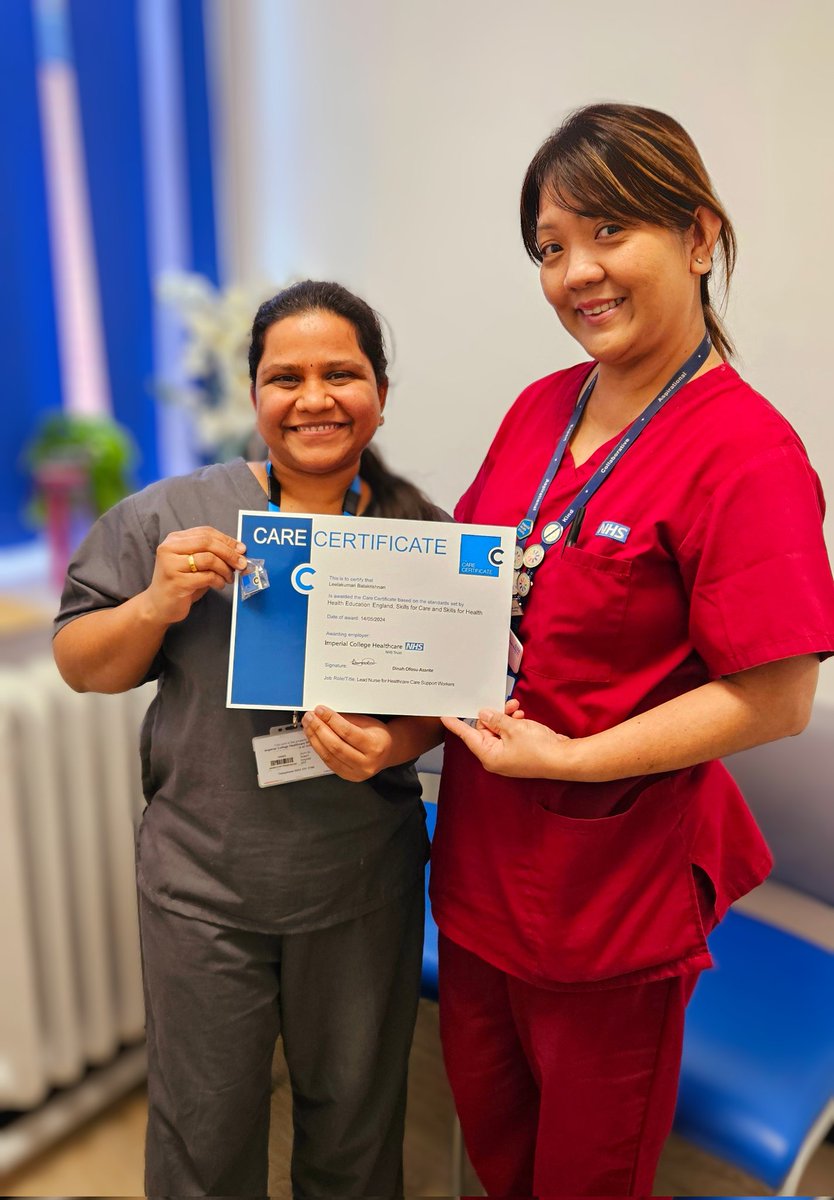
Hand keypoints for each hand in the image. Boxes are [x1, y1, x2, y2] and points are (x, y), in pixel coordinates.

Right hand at [144, 526, 247, 624]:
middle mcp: (170, 549)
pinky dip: (218, 580)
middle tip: (241, 563)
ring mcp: (171, 565)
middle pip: (208, 542)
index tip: (241, 549)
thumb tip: (238, 550)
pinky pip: (207, 576)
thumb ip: (210, 553)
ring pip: (209, 559)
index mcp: (174, 540)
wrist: (159, 606)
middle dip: (229, 553)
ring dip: (225, 569)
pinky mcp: (177, 582)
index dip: (226, 539)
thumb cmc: (180, 583)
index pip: (205, 532)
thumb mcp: (193, 563)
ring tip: (229, 578)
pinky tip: (220, 585)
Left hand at [302, 706, 393, 781]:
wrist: (387, 752)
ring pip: (329, 755)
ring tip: (309, 726)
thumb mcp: (368, 723)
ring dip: (315, 738)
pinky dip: (318, 748)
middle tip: (310, 717)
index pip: (347, 731)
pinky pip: (328, 762)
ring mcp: (357, 772)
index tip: (320, 710)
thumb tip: (326, 714)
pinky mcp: (347, 776)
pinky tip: (314, 738)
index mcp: (374, 746)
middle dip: (319, 729)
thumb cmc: (378, 736)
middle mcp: (366, 762)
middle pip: (336, 745)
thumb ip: (347, 719)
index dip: (331, 720)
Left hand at [441, 708, 570, 778]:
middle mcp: (495, 758)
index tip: (444, 716)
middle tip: (504, 705)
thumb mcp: (513, 728)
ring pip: (498, 731)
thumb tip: (484, 714)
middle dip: (493, 715)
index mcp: (489, 755)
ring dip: (506, 718)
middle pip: (484, 731)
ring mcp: (507, 756)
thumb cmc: (539, 749)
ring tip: (516, 710)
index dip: (456, 724)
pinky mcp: (517, 752)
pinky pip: (508, 735)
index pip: (467, 736)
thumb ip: (496, 719)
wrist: (562, 758)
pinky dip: (513, 725)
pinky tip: (521, 717)